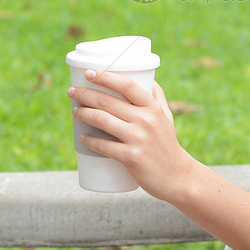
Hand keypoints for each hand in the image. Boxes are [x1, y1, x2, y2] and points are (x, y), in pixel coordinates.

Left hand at [68, 70, 196, 201]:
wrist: (177, 176)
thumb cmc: (168, 143)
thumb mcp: (166, 116)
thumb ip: (157, 96)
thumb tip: (147, 77)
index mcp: (153, 107)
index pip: (126, 85)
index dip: (105, 76)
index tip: (88, 73)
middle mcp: (146, 120)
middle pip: (107, 101)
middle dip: (85, 94)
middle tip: (72, 92)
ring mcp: (138, 138)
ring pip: (102, 120)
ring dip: (83, 114)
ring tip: (74, 111)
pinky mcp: (131, 157)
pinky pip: (104, 146)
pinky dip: (89, 140)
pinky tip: (81, 137)